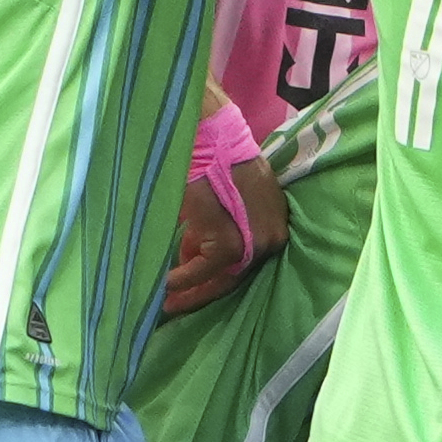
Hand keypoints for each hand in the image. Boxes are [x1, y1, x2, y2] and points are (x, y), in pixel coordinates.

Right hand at [165, 147, 287, 314]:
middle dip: (203, 290)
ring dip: (190, 289)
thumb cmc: (212, 155)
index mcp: (274, 220)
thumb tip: (193, 252)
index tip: (194, 286)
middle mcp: (271, 235)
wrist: (209, 137)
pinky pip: (203, 270)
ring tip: (167, 300)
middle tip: (176, 304)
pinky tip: (166, 283)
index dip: (217, 274)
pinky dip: (183, 278)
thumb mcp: (221, 195)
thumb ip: (214, 226)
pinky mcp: (230, 244)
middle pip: (235, 273)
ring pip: (220, 277)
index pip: (246, 258)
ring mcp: (253, 242)